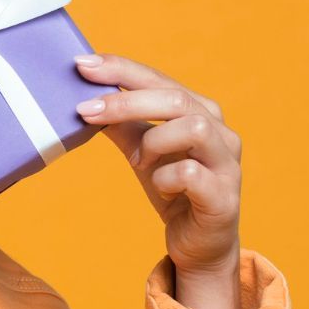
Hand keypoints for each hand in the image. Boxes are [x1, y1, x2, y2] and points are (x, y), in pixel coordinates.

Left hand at [72, 52, 243, 308]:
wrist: (199, 243)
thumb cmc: (171, 188)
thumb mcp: (140, 150)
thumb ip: (120, 124)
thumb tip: (84, 96)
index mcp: (200, 111)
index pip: (158, 78)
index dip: (120, 69)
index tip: (81, 65)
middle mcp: (220, 130)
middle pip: (176, 98)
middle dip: (125, 101)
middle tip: (84, 111)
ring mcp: (227, 162)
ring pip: (192, 128)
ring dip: (153, 142)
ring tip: (140, 162)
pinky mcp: (223, 195)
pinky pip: (189, 174)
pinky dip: (164, 178)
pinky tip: (160, 187)